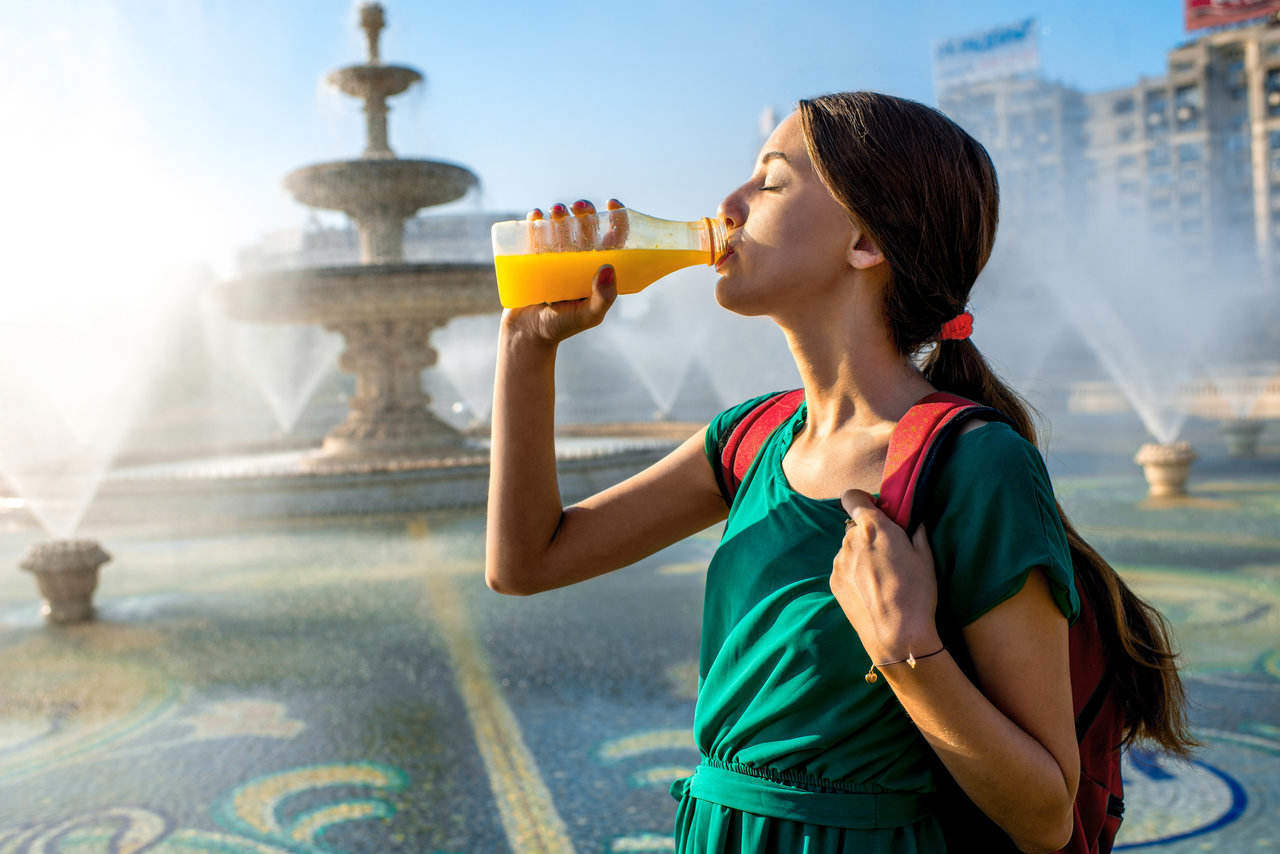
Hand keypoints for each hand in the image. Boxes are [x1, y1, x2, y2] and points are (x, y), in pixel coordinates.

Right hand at [501, 199, 628, 344]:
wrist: (527, 333)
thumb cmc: (562, 327)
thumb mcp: (588, 315)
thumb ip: (603, 297)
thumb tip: (608, 266)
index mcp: (598, 270)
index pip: (613, 240)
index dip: (616, 220)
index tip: (611, 204)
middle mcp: (579, 260)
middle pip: (586, 228)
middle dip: (584, 212)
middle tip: (579, 207)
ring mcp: (555, 258)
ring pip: (561, 227)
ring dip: (560, 212)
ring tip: (556, 211)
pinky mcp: (533, 258)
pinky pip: (536, 233)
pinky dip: (536, 220)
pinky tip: (536, 215)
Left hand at [829, 489, 940, 664]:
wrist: (896, 634)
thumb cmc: (916, 593)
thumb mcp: (925, 557)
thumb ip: (915, 530)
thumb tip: (913, 518)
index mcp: (873, 528)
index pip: (853, 497)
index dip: (863, 501)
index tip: (876, 512)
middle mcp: (850, 540)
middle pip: (855, 526)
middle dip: (869, 533)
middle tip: (889, 552)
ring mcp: (839, 562)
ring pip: (849, 548)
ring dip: (861, 554)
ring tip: (882, 577)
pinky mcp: (834, 581)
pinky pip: (844, 567)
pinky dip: (854, 572)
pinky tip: (872, 589)